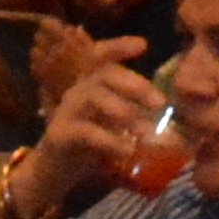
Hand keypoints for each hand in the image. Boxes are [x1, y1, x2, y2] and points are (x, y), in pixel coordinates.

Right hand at [7, 58, 165, 218]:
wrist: (52, 173)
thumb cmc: (86, 146)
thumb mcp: (111, 125)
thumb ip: (133, 115)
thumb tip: (166, 112)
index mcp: (90, 86)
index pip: (100, 57)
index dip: (118, 47)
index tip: (143, 45)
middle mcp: (76, 93)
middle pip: (102, 75)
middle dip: (134, 85)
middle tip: (159, 103)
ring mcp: (66, 113)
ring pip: (92, 98)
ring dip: (123, 111)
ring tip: (147, 132)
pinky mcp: (59, 135)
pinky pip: (85, 131)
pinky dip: (109, 140)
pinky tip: (127, 151)